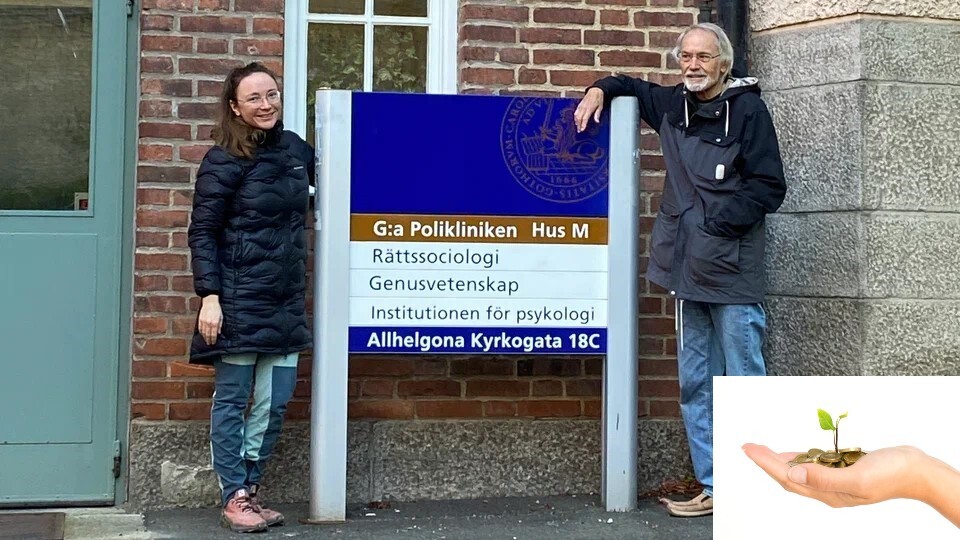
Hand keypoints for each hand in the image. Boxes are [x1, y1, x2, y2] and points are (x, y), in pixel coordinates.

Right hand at [197, 295, 221, 345]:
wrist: (210, 302)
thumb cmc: (217, 309)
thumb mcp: (221, 317)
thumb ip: (220, 325)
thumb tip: (219, 333)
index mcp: (215, 322)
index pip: (213, 334)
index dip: (213, 339)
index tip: (213, 343)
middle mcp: (209, 323)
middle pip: (208, 334)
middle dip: (208, 340)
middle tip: (209, 344)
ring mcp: (203, 321)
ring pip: (203, 332)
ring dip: (204, 337)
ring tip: (206, 340)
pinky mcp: (200, 320)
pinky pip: (200, 328)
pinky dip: (201, 332)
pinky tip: (202, 335)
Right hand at [573, 87, 603, 132]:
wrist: (595, 90)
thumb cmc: (598, 98)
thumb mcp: (600, 107)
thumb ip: (597, 115)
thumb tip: (597, 121)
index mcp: (589, 109)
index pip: (584, 119)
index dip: (583, 125)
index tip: (582, 129)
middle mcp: (584, 107)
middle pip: (579, 118)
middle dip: (578, 125)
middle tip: (579, 130)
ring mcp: (581, 106)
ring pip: (576, 115)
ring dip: (576, 121)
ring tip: (577, 126)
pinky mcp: (579, 104)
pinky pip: (576, 112)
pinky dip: (575, 117)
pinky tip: (576, 120)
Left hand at [742, 443, 927, 507]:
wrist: (917, 471)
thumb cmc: (892, 475)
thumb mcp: (857, 478)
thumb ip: (824, 477)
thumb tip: (794, 474)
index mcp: (828, 493)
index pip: (787, 478)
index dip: (766, 463)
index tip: (748, 449)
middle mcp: (828, 490)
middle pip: (788, 476)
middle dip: (766, 461)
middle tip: (748, 447)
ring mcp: (836, 481)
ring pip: (799, 472)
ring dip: (779, 460)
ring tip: (762, 450)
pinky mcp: (844, 471)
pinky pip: (814, 466)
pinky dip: (800, 458)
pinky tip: (794, 454)